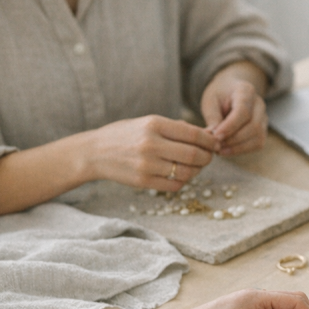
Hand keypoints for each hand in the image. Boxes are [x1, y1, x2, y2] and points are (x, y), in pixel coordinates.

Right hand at [84, 115, 214, 191]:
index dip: (210, 141)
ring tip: (195, 166)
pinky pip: (175, 185)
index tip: (215, 143)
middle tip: (209, 157)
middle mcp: (151, 144)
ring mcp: (146, 165)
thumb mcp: (148, 122)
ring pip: (187, 172)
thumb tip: (207, 135)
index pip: (194, 134)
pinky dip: (183, 181)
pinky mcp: (143, 181)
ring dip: (197, 170)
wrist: (94, 153)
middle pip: (194, 155)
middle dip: (208, 157)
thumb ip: (176, 128)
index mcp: (154, 124)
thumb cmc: (125, 135)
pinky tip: (180, 174)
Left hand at [200, 61, 268, 155]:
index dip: (230, 126)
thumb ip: (213, 118)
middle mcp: (259, 104)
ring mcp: (264, 117)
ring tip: (219, 150)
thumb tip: (213, 138)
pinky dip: (242, 149)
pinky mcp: (262, 130)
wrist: (229, 93)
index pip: (243, 111)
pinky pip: (257, 143)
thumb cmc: (219, 96)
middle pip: (254, 126)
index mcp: (246, 91)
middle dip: (234, 139)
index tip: (216, 136)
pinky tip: (227, 150)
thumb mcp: (210, 101)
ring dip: (238, 147)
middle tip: (215, 145)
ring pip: (258, 137)